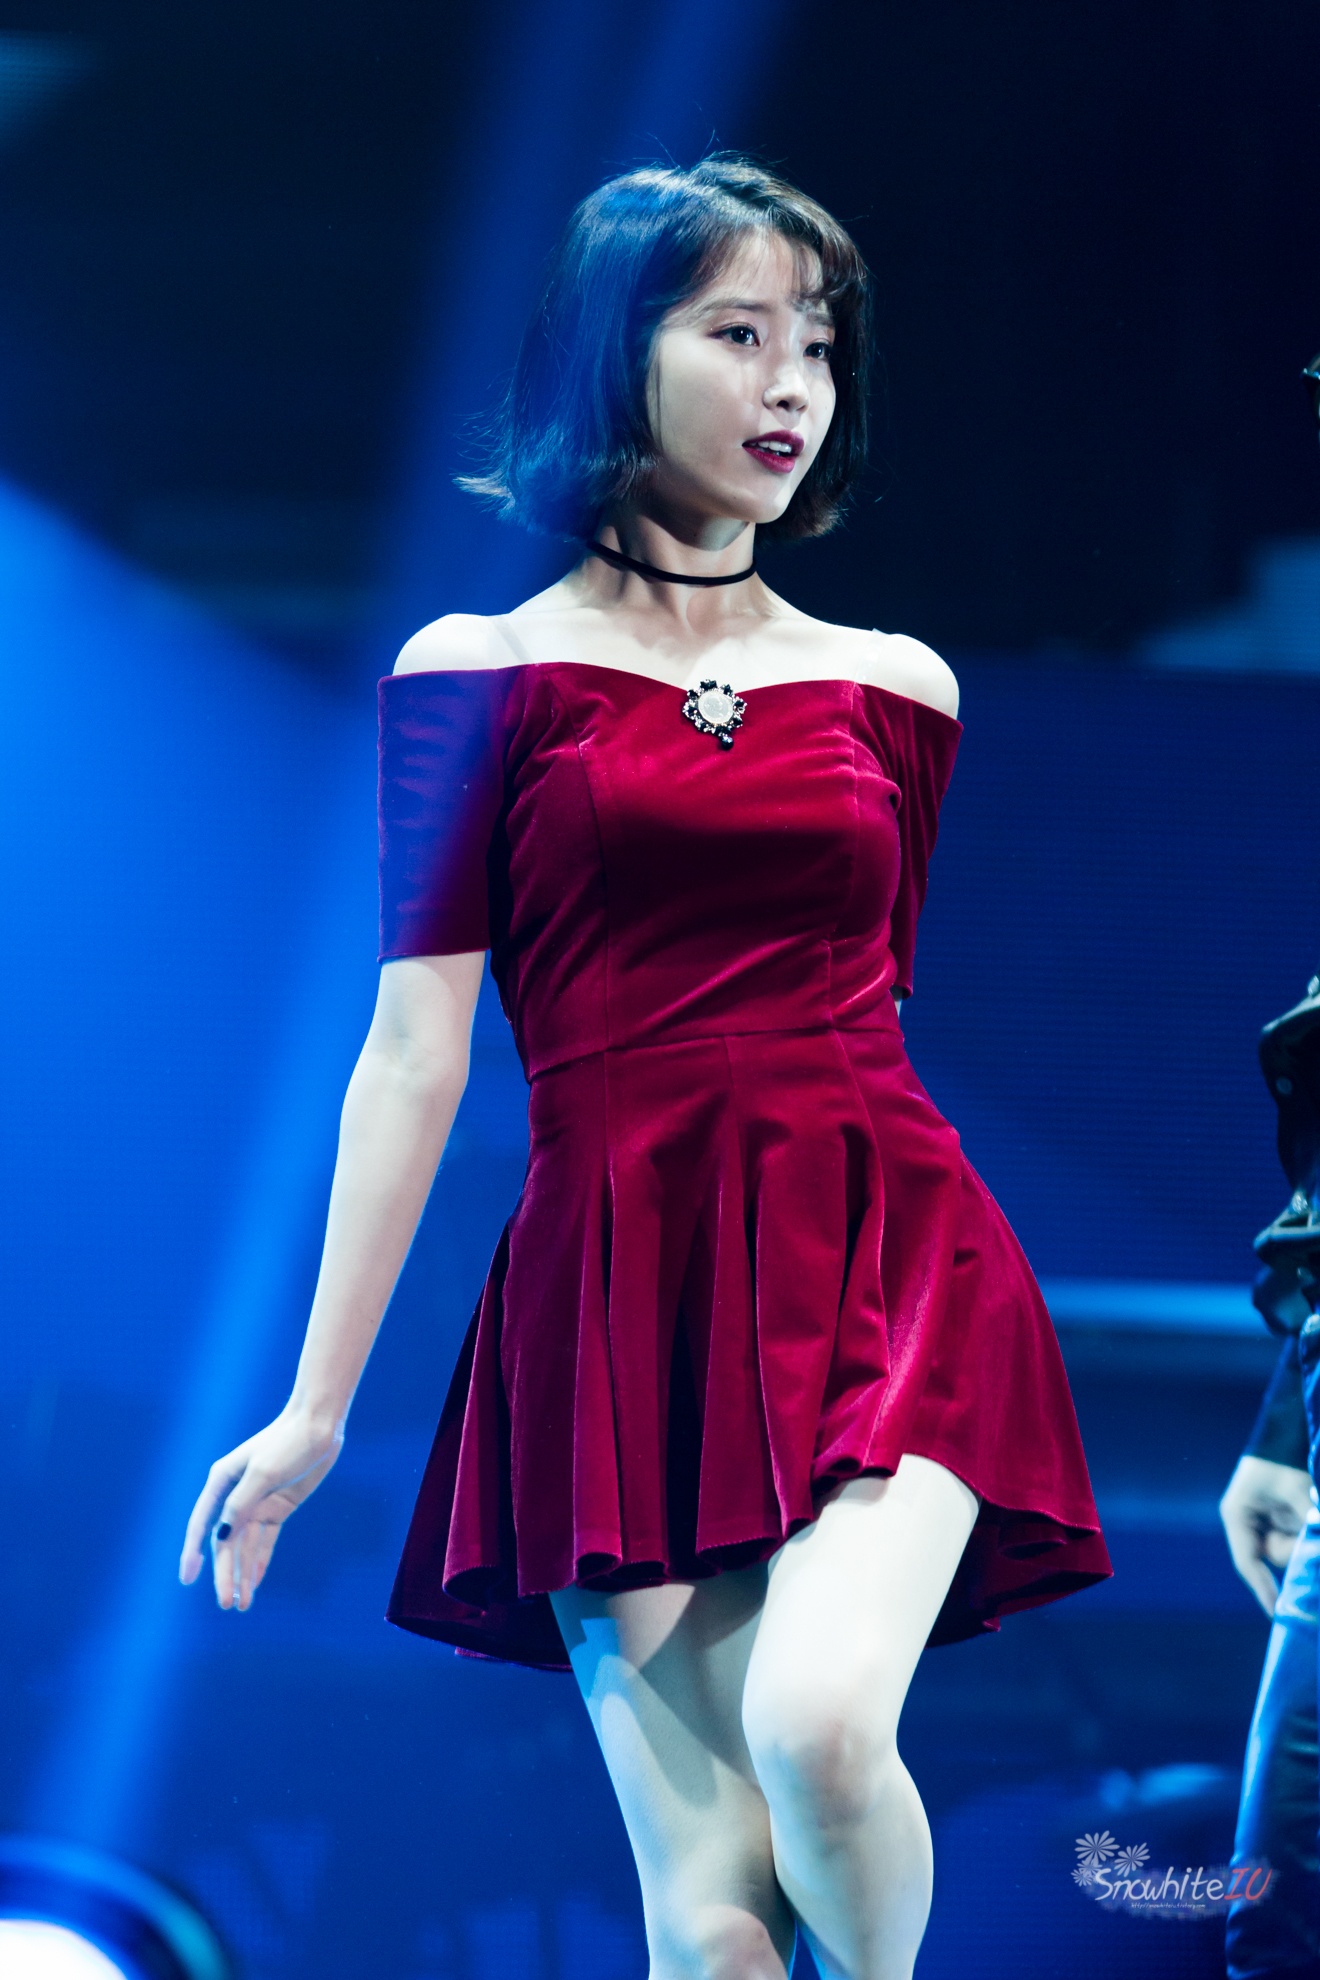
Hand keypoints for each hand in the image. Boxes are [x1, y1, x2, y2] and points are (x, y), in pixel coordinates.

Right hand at [179, 1408, 342, 1609]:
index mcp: (222, 1481)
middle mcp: (235, 1495)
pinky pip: (265, 1540)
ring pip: (245, 1546)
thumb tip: (221, 1536)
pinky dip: (260, 1561)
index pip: (202, 1524)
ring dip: (243, 1574)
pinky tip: (255, 1583)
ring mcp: (257, 1503)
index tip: (187, 1579)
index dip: (192, 1553)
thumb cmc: (289, 1441)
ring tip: (242, 1605)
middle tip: (227, 1604)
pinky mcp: (278, 1507)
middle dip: (225, 1574)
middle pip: (226, 1542)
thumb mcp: (264, 1472)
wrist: (319, 1424)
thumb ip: (242, 1504)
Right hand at [1220, 1455, 1313, 1615]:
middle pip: (1276, 1556)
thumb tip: (1317, 1553)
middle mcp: (1248, 1523)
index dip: (1263, 1589)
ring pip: (1290, 1550)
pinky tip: (1308, 1514)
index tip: (1277, 1614)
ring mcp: (1265, 1522)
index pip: (1248, 1561)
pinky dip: (1307, 1535)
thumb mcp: (1300, 1493)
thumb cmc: (1286, 1459)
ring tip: (1309, 1507)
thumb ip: (1310, 1524)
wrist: (1290, 1431)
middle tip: (1311, 1529)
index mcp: (1238, 1516)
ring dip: (1305, 1543)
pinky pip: (1296, 1539)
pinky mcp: (1281, 1519)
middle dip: (1300, 1554)